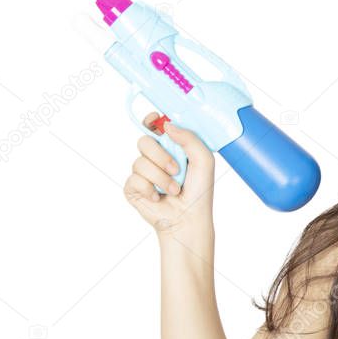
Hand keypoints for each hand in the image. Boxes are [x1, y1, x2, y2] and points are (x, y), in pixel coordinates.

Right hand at [123, 112, 215, 242]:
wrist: (188, 219)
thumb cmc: (199, 191)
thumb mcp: (204, 161)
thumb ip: (189, 139)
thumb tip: (167, 125)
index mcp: (172, 148)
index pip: (155, 127)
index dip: (151, 121)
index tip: (154, 119)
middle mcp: (155, 158)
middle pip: (144, 141)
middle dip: (160, 156)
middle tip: (176, 170)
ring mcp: (142, 173)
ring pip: (139, 162)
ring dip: (160, 178)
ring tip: (174, 190)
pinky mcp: (133, 188)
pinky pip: (134, 179)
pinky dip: (149, 189)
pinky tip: (159, 198)